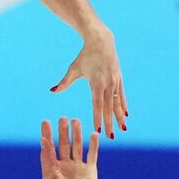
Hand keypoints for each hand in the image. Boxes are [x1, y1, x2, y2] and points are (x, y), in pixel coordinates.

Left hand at [40, 117, 97, 178]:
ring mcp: (78, 167)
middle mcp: (66, 165)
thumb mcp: (49, 175)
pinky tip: (93, 134)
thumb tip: (42, 139)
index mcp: (53, 167)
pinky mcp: (90, 170)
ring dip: (77, 134)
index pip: (49, 146)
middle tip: (63, 118)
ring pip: (78, 146)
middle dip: (63, 131)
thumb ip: (46, 156)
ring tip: (76, 121)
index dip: (47, 134)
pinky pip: (92, 154)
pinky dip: (93, 144)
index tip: (45, 121)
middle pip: (64, 144)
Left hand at [49, 23, 127, 139]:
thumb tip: (52, 91)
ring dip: (120, 117)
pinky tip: (126, 115)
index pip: (97, 104)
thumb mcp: (73, 69)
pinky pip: (122, 95)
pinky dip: (124, 105)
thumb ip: (64, 82)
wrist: (101, 41)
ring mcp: (115, 81)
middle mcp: (108, 83)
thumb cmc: (84, 56)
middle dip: (109, 123)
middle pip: (108, 107)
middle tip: (111, 137)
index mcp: (96, 82)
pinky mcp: (119, 79)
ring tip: (122, 130)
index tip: (98, 130)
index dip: (97, 118)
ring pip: (118, 102)